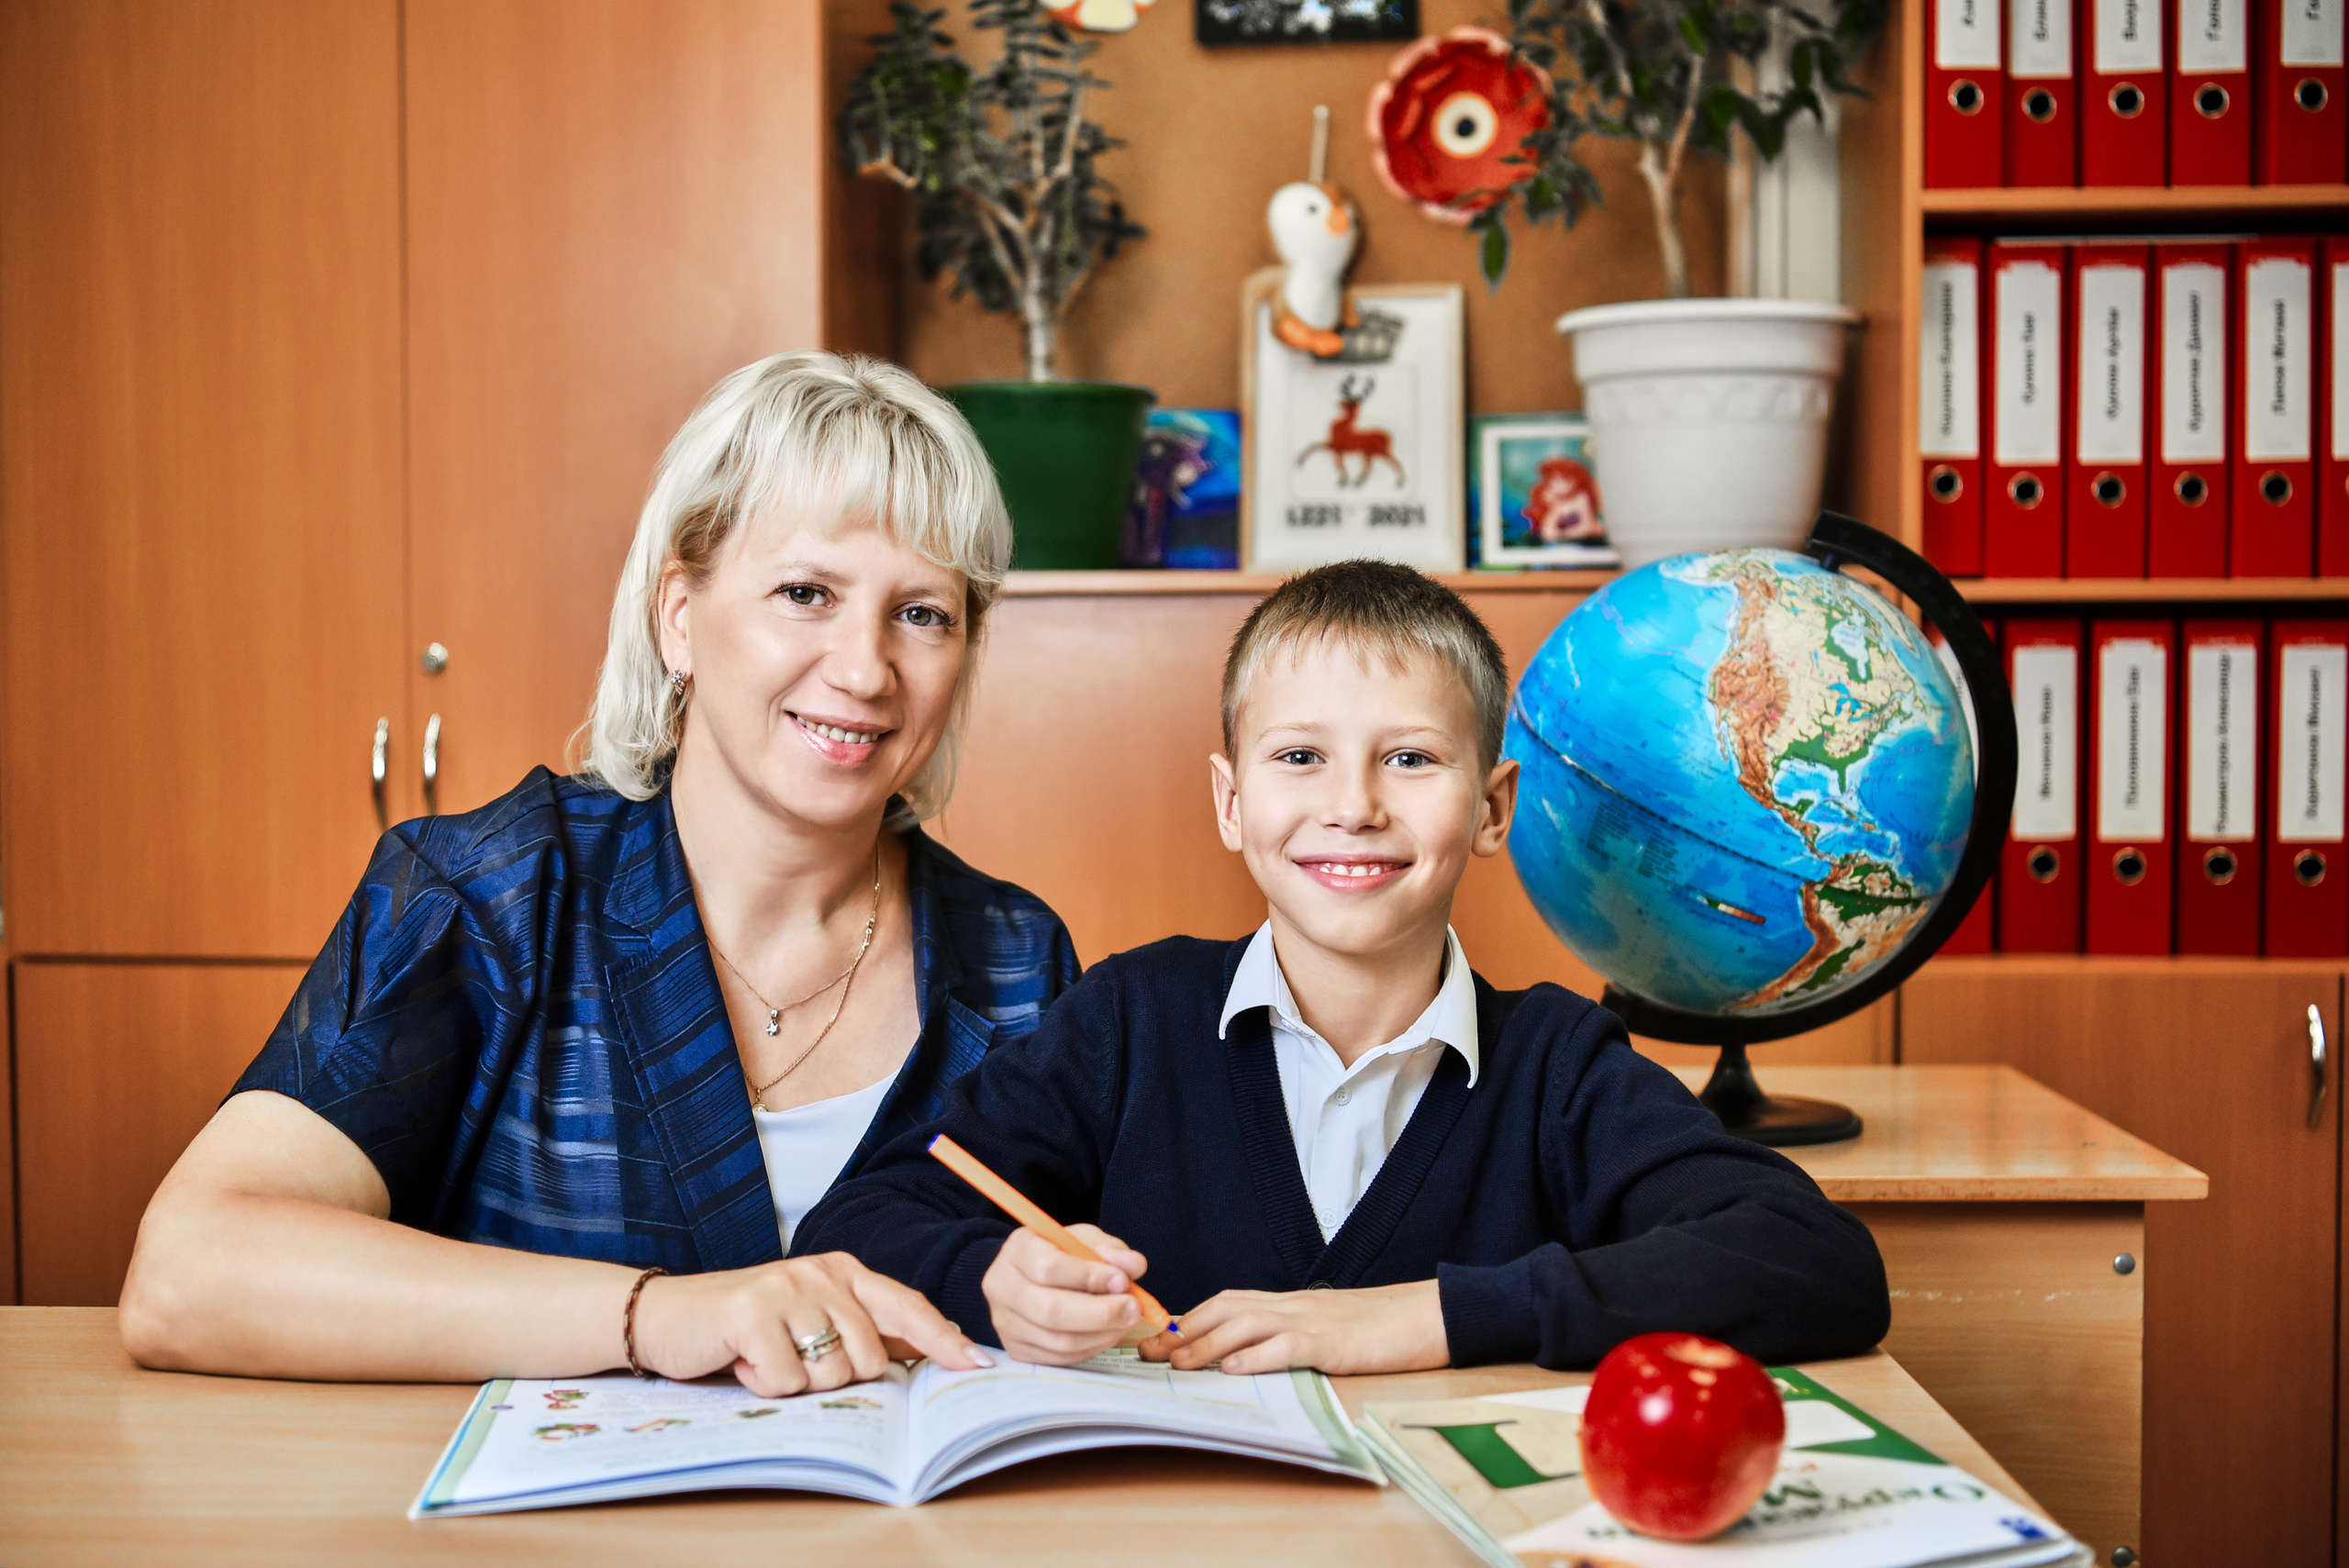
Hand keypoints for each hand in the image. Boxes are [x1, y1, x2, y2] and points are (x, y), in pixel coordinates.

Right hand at [630, 1252, 989, 1396]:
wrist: (668, 1315)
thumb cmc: (747, 1327)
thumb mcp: (810, 1317)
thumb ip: (863, 1328)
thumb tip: (933, 1345)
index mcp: (842, 1270)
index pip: (906, 1305)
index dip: (942, 1338)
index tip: (976, 1363)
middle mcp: (820, 1273)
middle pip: (869, 1355)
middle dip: (838, 1375)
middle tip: (797, 1360)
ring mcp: (786, 1290)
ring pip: (831, 1371)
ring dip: (799, 1382)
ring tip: (769, 1358)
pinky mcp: (751, 1314)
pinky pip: (787, 1381)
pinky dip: (766, 1386)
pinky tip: (745, 1362)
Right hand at [980, 1224, 1150, 1365]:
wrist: (1029, 1277)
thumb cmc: (1060, 1255)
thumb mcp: (1082, 1239)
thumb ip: (1109, 1249)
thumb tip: (1134, 1265)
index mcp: (1017, 1250)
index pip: (1048, 1268)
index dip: (1089, 1277)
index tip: (1122, 1281)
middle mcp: (1002, 1287)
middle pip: (1050, 1311)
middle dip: (1101, 1313)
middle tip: (1133, 1309)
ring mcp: (1006, 1323)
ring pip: (1059, 1341)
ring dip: (1102, 1334)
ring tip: (1126, 1321)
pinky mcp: (1017, 1350)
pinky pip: (1060, 1358)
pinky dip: (1091, 1348)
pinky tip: (1108, 1333)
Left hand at [1139, 1279, 1448, 1375]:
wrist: (1428, 1314)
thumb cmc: (1379, 1328)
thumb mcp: (1326, 1329)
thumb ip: (1289, 1337)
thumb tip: (1248, 1357)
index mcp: (1290, 1304)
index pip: (1227, 1303)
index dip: (1188, 1319)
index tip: (1156, 1337)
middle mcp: (1293, 1306)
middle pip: (1225, 1308)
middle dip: (1182, 1329)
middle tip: (1147, 1352)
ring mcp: (1313, 1321)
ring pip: (1247, 1323)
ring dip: (1207, 1343)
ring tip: (1177, 1362)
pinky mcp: (1334, 1343)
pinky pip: (1289, 1346)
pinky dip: (1259, 1355)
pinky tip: (1234, 1368)